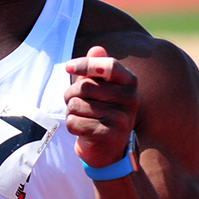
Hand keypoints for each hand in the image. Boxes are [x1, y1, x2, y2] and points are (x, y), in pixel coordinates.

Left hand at [64, 45, 137, 167]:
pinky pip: (74, 122)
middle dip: (71, 94)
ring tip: (81, 116)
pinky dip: (71, 125)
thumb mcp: (101, 88)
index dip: (86, 64)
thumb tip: (96, 49)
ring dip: (70, 111)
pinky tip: (81, 129)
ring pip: (76, 105)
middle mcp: (130, 99)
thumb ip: (97, 68)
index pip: (108, 66)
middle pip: (84, 86)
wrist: (107, 149)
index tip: (67, 67)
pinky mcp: (108, 135)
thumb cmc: (101, 111)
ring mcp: (121, 118)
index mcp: (130, 83)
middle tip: (74, 101)